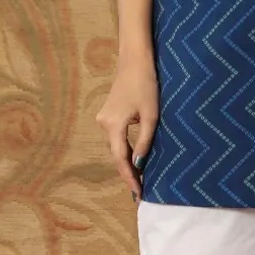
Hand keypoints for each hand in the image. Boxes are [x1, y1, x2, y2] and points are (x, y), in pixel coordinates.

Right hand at [95, 56, 158, 200]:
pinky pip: (116, 137)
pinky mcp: (108, 114)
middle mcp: (104, 124)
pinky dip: (125, 149)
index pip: (121, 159)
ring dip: (127, 161)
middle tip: (140, 191)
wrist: (135, 61)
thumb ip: (144, 141)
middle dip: (128, 172)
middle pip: (116, 154)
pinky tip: (135, 158)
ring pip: (116, 146)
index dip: (130, 177)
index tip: (138, 193)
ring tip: (140, 178)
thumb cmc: (146, 85)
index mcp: (113, 125)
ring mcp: (104, 118)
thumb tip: (139, 164)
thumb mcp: (150, 115)